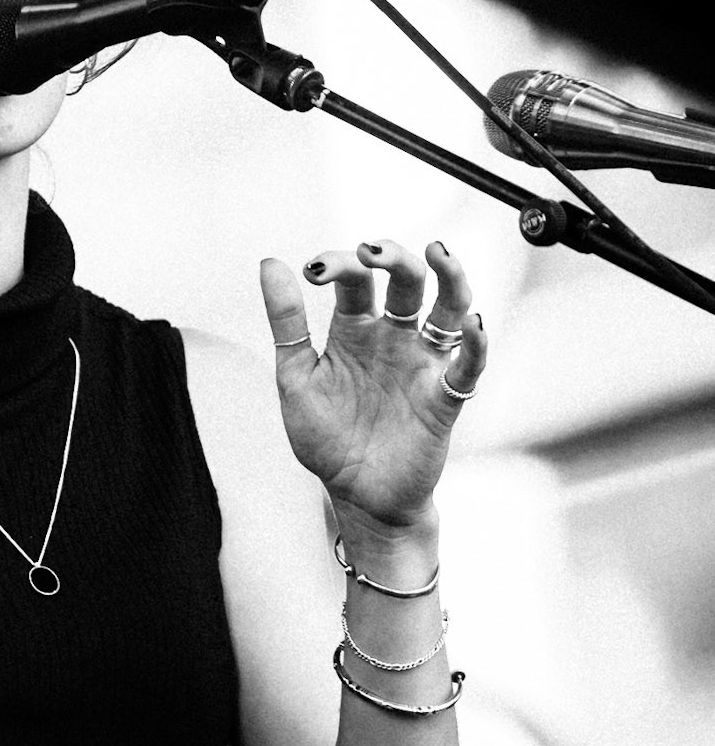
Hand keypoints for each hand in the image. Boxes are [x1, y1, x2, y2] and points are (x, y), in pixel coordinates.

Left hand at [259, 238, 486, 530]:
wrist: (355, 496)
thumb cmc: (326, 438)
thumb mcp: (296, 377)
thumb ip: (287, 322)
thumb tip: (270, 262)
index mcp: (355, 329)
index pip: (355, 279)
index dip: (338, 264)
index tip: (313, 271)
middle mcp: (393, 337)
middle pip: (406, 280)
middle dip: (393, 256)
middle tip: (371, 249)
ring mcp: (422, 364)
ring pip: (448, 307)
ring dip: (448, 276)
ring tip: (437, 251)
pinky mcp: (444, 398)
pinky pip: (468, 365)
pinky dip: (476, 343)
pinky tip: (473, 322)